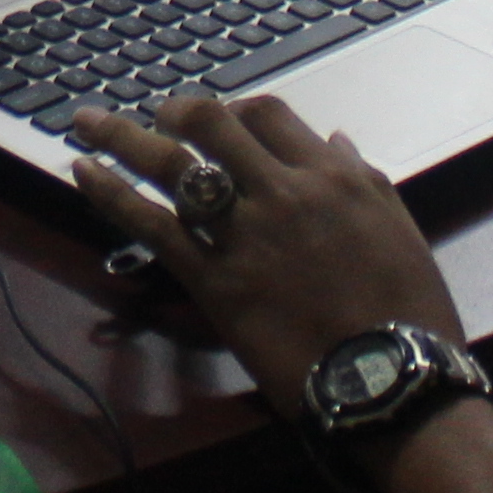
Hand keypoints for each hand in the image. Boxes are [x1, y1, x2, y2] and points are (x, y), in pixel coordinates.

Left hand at [69, 91, 466, 413]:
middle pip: (211, 124)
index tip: (219, 121)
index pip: (269, 116)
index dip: (235, 111)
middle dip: (174, 112)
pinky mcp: (215, 280)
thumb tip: (335, 139)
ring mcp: (244, 234)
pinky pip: (152, 225)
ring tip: (88, 122)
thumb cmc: (409, 313)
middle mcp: (283, 192)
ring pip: (171, 164)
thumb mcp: (400, 230)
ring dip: (122, 136)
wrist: (393, 381)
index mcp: (332, 177)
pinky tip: (83, 172)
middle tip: (155, 116)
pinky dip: (111, 193)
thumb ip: (364, 178)